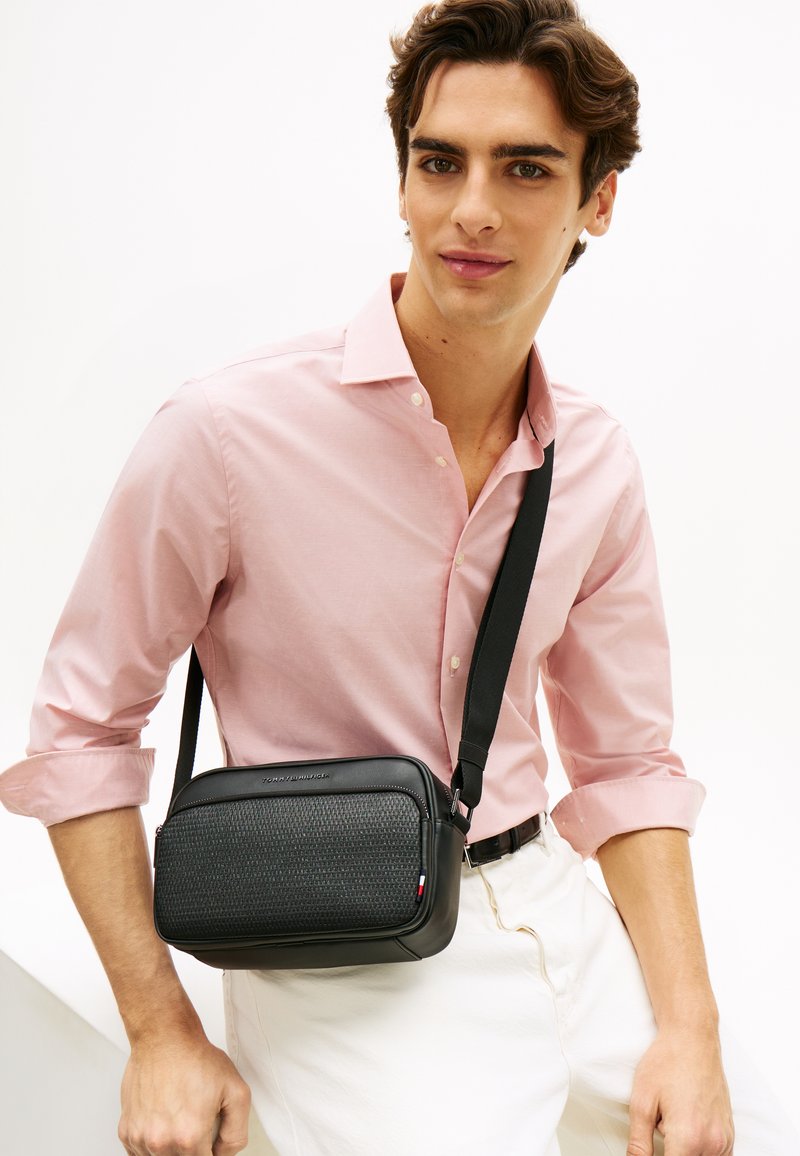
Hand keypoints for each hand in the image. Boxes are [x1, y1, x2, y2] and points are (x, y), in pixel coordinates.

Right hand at [119, 1026, 250, 1154]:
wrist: (164, 1037)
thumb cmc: (194, 1058)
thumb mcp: (236, 1091)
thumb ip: (236, 1132)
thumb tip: (225, 1153)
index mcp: (189, 1137)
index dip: (212, 1153)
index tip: (211, 1142)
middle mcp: (162, 1142)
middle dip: (193, 1150)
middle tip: (197, 1125)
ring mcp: (141, 1138)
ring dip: (172, 1149)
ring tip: (179, 1120)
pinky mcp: (126, 1131)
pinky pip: (140, 1153)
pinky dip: (153, 1145)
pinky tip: (163, 1123)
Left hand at [627, 1026, 733, 1155]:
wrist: (692, 1038)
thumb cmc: (668, 1062)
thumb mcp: (642, 1102)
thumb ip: (639, 1142)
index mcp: (689, 1138)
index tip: (652, 1147)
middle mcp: (712, 1143)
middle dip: (672, 1151)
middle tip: (662, 1126)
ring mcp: (724, 1140)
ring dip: (686, 1152)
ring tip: (674, 1126)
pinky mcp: (729, 1134)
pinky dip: (701, 1151)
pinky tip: (688, 1130)